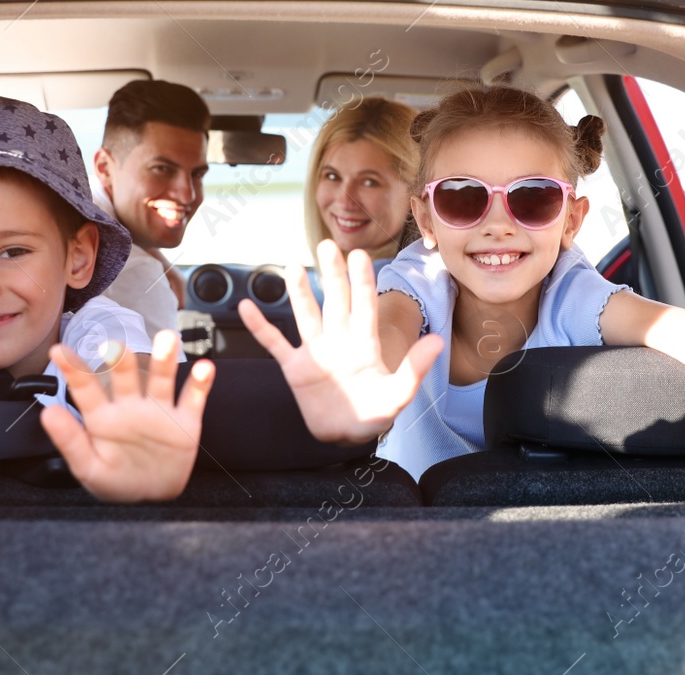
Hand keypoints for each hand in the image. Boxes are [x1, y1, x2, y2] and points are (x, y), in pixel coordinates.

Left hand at [41, 329, 214, 502]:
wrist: (153, 499)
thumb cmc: (116, 482)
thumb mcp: (88, 468)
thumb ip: (70, 441)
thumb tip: (47, 413)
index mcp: (103, 418)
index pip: (85, 389)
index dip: (73, 370)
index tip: (59, 351)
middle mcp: (130, 407)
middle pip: (125, 377)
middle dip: (121, 361)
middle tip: (117, 347)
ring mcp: (159, 412)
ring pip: (162, 379)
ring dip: (165, 359)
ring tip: (166, 339)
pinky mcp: (185, 422)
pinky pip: (193, 399)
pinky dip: (200, 384)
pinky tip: (205, 368)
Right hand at [238, 240, 442, 444]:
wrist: (347, 437)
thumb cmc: (374, 415)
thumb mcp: (399, 394)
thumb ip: (414, 368)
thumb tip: (437, 341)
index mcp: (365, 344)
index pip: (364, 305)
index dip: (361, 281)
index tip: (359, 255)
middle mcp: (339, 340)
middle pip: (334, 301)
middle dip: (331, 274)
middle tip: (327, 246)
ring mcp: (316, 352)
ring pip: (306, 315)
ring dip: (298, 292)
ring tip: (293, 267)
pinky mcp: (295, 368)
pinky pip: (275, 343)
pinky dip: (261, 327)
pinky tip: (247, 308)